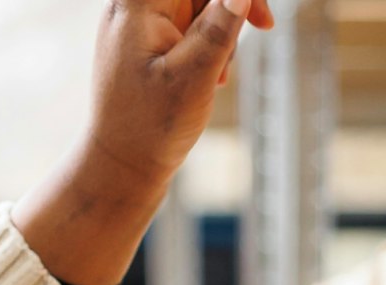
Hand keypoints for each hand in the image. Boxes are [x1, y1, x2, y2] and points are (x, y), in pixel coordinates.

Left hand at [87, 0, 274, 191]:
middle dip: (230, 7)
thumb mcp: (193, 76)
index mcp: (135, 7)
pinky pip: (191, 23)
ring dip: (222, 30)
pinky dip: (210, 43)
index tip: (260, 16)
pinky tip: (213, 76)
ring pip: (201, 2)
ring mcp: (140, 24)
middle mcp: (132, 7)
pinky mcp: (149, 41)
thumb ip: (218, 28)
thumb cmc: (150, 127)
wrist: (121, 167)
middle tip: (264, 26)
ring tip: (220, 73)